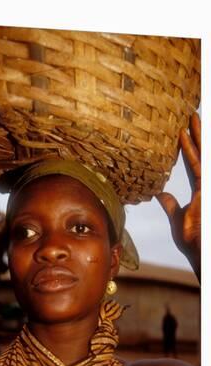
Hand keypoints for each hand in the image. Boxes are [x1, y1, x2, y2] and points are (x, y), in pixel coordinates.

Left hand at [156, 113, 200, 279]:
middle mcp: (206, 185)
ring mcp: (208, 187)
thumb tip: (159, 193)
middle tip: (190, 113)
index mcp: (200, 190)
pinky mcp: (207, 190)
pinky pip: (202, 166)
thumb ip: (170, 205)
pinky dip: (199, 153)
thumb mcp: (178, 218)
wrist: (202, 253)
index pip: (193, 162)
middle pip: (201, 153)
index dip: (188, 146)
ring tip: (192, 117)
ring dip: (199, 137)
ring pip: (204, 156)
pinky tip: (194, 137)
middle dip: (197, 133)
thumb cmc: (193, 241)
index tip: (182, 130)